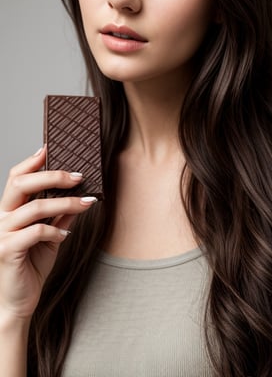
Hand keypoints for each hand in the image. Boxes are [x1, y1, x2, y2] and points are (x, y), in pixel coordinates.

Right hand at [0, 146, 96, 319]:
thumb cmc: (30, 266)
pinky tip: (66, 234)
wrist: (17, 302)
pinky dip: (55, 230)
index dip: (32, 161)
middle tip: (78, 176)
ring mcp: (2, 234)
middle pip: (21, 184)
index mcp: (9, 211)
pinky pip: (35, 232)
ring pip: (34, 207)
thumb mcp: (49, 236)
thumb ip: (59, 215)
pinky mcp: (7, 250)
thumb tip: (79, 195)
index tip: (52, 149)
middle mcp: (1, 218)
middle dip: (52, 175)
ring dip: (64, 203)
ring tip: (85, 203)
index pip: (16, 178)